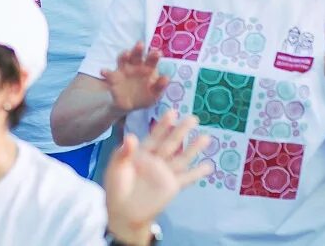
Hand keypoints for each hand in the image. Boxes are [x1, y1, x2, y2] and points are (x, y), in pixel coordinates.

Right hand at [100, 42, 169, 112]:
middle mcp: (135, 65)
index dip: (154, 55)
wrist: (129, 104)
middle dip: (138, 49)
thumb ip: (160, 86)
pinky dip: (106, 72)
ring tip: (126, 54)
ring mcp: (124, 70)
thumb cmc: (145, 96)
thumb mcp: (154, 94)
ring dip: (123, 55)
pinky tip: (103, 71)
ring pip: (123, 59)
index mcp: (148, 68)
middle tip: (140, 44)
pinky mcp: (114, 77)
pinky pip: (109, 73)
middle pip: (136, 55)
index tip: (157, 53)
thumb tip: (166, 78)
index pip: (151, 59)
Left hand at [104, 112, 212, 243]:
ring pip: (182, 158)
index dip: (163, 124)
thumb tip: (131, 136)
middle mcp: (156, 160)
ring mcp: (165, 173)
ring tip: (206, 137)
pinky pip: (186, 178)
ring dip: (194, 148)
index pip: (154, 135)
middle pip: (171, 143)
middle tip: (193, 118)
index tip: (172, 112)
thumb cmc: (117, 188)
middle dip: (181, 131)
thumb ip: (124, 153)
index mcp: (142, 152)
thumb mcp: (116, 167)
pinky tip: (209, 166)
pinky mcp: (171, 186)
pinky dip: (197, 173)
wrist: (123, 212)